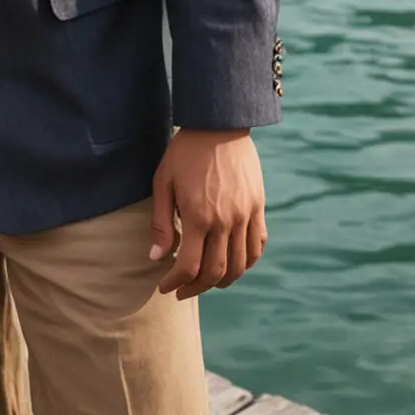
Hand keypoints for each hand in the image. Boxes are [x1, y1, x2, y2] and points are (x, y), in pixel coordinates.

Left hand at [149, 129, 265, 299]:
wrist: (219, 124)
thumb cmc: (184, 152)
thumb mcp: (163, 182)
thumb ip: (161, 222)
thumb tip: (156, 257)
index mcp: (198, 215)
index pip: (189, 266)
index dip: (175, 282)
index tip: (165, 287)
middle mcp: (225, 220)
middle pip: (215, 272)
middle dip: (196, 288)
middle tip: (182, 290)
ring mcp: (245, 216)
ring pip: (238, 265)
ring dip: (222, 281)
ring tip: (206, 282)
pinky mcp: (258, 208)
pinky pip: (257, 247)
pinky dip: (245, 263)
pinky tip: (231, 264)